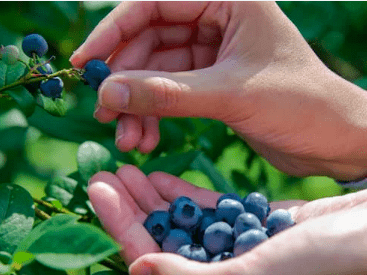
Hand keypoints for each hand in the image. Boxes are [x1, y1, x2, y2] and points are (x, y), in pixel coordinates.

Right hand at [71, 1, 366, 180]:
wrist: (333, 140)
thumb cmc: (301, 106)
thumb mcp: (231, 95)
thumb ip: (167, 94)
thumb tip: (108, 94)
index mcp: (228, 0)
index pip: (154, 4)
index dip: (113, 32)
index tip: (85, 63)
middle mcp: (217, 19)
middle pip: (148, 40)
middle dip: (125, 81)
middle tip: (105, 114)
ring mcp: (211, 52)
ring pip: (155, 72)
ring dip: (136, 105)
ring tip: (128, 139)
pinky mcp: (210, 81)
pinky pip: (167, 92)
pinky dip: (152, 115)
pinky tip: (145, 139)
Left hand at [87, 165, 366, 274]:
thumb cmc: (336, 258)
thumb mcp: (266, 267)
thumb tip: (138, 269)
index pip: (152, 255)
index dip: (122, 223)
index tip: (98, 187)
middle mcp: (221, 268)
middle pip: (160, 237)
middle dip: (130, 206)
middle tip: (104, 173)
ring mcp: (237, 246)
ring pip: (180, 221)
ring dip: (152, 195)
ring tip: (126, 168)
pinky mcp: (254, 225)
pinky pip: (208, 209)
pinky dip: (182, 192)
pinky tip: (160, 174)